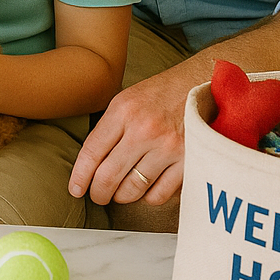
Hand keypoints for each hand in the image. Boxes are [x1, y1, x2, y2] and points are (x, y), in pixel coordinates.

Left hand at [68, 70, 188, 205]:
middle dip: (98, 192)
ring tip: (121, 192)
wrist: (203, 82)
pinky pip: (159, 194)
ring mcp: (168, 147)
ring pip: (133, 189)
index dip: (80, 176)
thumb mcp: (127, 99)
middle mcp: (144, 130)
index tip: (75, 189)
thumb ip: (109, 129)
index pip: (92, 152)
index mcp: (124, 111)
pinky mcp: (189, 160)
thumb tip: (91, 164)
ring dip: (122, 196)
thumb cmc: (162, 93)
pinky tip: (146, 189)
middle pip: (109, 176)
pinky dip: (149, 197)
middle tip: (98, 195)